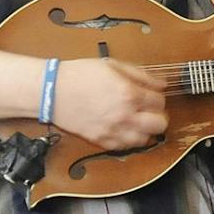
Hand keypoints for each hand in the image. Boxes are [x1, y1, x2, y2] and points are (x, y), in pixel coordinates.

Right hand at [51, 57, 168, 150]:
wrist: (51, 91)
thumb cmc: (79, 76)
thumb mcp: (113, 66)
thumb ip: (142, 75)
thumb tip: (161, 84)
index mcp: (129, 94)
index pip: (160, 102)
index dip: (157, 97)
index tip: (151, 95)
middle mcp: (124, 115)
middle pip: (160, 125)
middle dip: (158, 116)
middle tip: (148, 110)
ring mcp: (112, 130)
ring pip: (145, 140)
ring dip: (145, 130)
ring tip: (137, 121)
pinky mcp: (100, 140)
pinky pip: (125, 148)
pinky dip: (129, 140)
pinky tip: (124, 130)